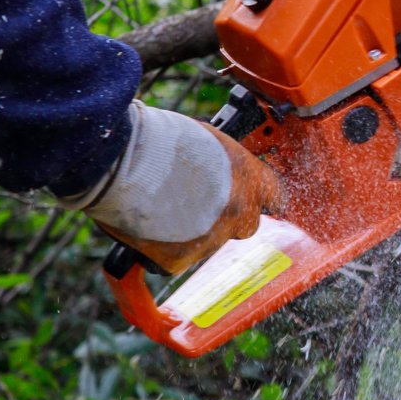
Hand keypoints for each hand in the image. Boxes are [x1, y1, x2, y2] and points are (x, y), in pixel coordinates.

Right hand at [57, 105, 284, 275]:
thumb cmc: (159, 139)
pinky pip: (175, 260)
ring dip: (192, 232)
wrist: (124, 160)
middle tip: (199, 203)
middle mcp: (237, 212)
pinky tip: (147, 227)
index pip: (276, 194)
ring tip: (162, 207)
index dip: (266, 198)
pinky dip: (163, 249)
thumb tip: (220, 171)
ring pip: (208, 243)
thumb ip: (223, 164)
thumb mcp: (207, 139)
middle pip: (245, 225)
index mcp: (249, 177)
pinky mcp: (180, 260)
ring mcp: (211, 239)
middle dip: (227, 218)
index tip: (262, 201)